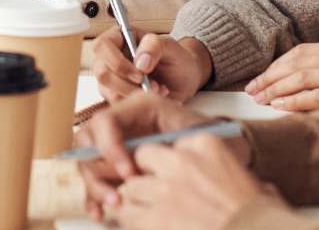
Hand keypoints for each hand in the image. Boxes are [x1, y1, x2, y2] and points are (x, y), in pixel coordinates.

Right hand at [76, 91, 233, 219]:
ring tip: (114, 204)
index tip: (129, 173)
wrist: (229, 152)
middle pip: (88, 142)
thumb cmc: (215, 140)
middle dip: (98, 170)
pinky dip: (95, 196)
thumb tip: (136, 164)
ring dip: (95, 186)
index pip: (105, 121)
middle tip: (117, 195)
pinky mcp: (119, 164)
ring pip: (89, 162)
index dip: (110, 148)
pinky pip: (97, 179)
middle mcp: (124, 122)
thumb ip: (166, 145)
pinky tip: (100, 212)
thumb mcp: (195, 136)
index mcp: (140, 107)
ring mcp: (119, 143)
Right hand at [92, 29, 211, 102]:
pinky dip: (140, 105)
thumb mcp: (171, 47)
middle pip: (102, 73)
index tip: (140, 74)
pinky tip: (156, 97)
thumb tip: (139, 62)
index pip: (102, 46)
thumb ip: (155, 46)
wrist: (183, 79)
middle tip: (154, 86)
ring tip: (159, 90)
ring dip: (137, 96)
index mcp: (118, 38)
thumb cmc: (175, 58)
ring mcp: (111, 78)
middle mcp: (109, 58)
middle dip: (129, 85)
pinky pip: (120, 106)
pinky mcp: (116, 96)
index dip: (117, 62)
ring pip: (110, 93)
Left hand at [113, 134, 283, 229]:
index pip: (168, 145)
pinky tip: (147, 225)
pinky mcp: (157, 217)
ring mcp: (166, 188)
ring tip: (153, 216)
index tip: (174, 177)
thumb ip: (222, 171)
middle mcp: (182, 160)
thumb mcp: (248, 178)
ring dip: (138, 202)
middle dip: (146, 177)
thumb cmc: (261, 216)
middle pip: (142, 159)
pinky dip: (133, 221)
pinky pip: (127, 214)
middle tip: (157, 196)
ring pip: (131, 188)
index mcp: (205, 144)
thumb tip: (219, 182)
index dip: (168, 164)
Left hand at [245, 41, 318, 111]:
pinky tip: (281, 105)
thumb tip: (291, 84)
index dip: (276, 65)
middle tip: (252, 90)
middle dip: (271, 76)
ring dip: (278, 89)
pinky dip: (297, 100)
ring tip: (260, 99)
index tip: (258, 78)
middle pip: (300, 62)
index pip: (303, 52)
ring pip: (306, 77)